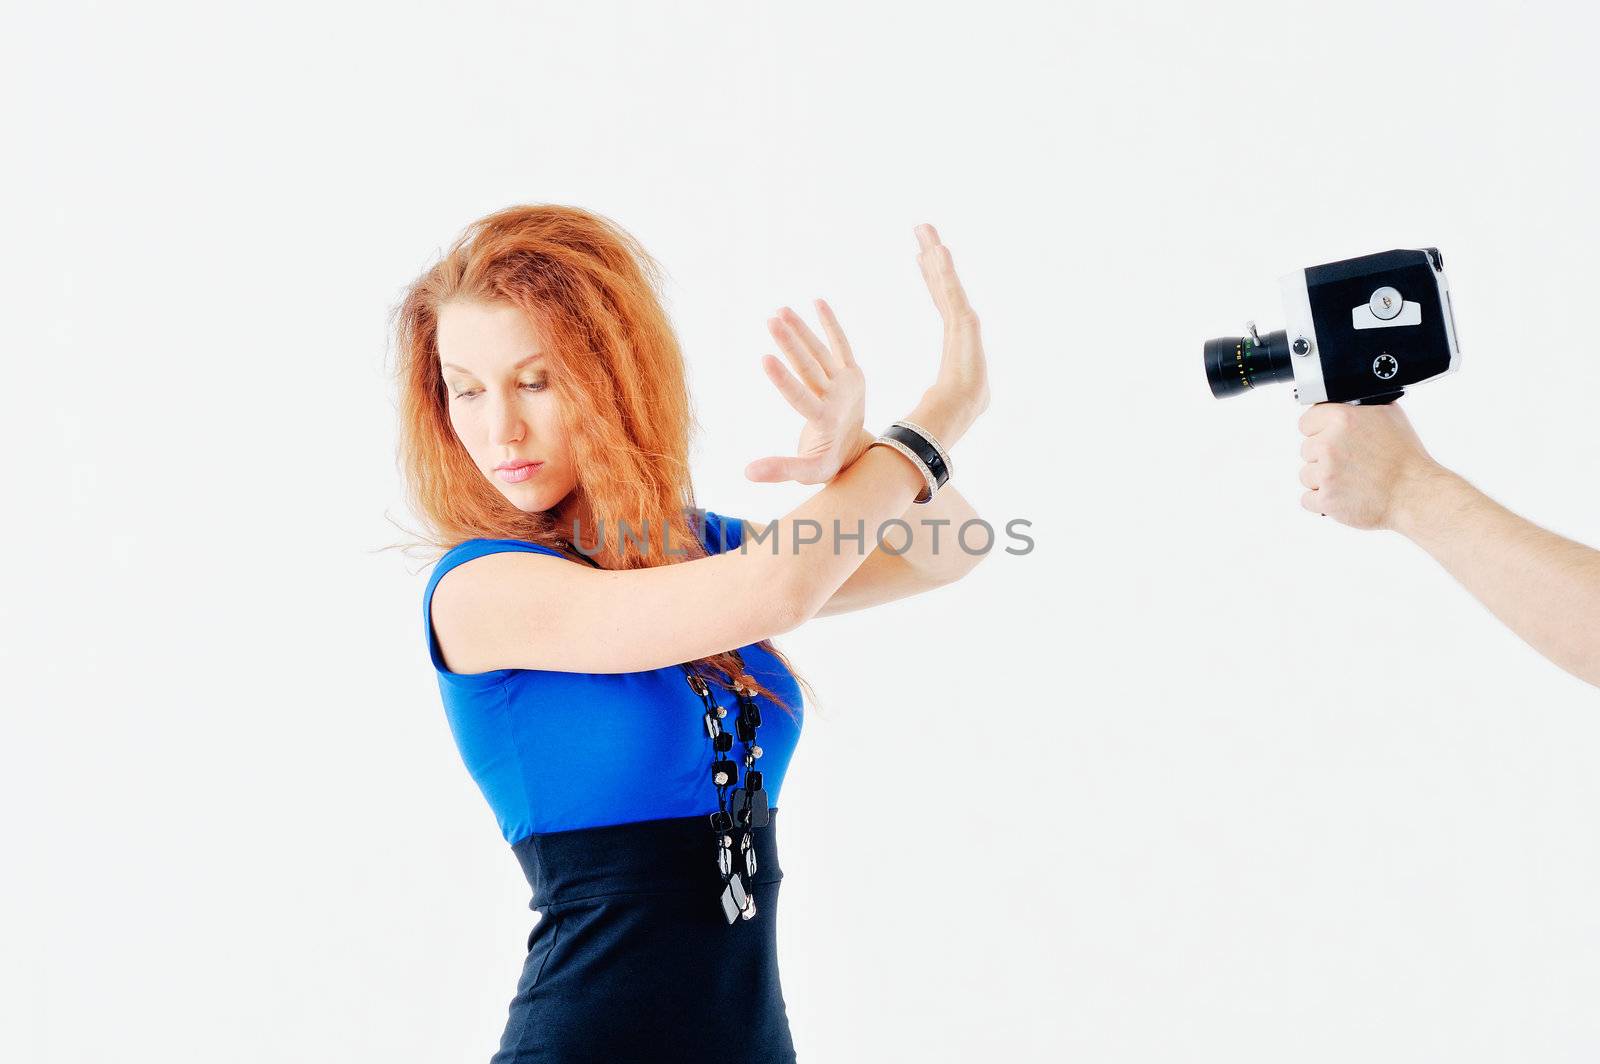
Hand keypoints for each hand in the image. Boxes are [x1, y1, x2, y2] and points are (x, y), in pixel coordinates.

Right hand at [744, 300, 869, 484]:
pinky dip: (831, 325)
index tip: (764, 358)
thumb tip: (746, 472)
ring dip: (802, 331)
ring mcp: (846, 383)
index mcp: (825, 421)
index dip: (784, 380)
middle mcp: (837, 398)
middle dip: (791, 344)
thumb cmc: (826, 460)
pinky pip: (841, 345)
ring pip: (821, 353)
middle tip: (771, 320)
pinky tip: (817, 302)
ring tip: (780, 311)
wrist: (859, 447)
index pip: (802, 398)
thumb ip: (781, 470)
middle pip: (811, 368)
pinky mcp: (852, 372)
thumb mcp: (809, 472)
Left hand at [912, 223, 989, 446]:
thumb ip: (939, 387)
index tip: (922, 257)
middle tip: (922, 230)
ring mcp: (964, 322)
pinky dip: (945, 270)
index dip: (933, 278)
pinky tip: (937, 250)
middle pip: (943, 283)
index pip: (941, 300)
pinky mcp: (963, 323)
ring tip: (924, 230)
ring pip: (947, 281)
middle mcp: (961, 325)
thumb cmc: (950, 410)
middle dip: (934, 255)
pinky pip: (951, 291)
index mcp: (954, 337)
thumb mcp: (942, 392)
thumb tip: (934, 398)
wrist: (957, 413)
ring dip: (937, 254)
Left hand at [1297, 402, 1443, 529]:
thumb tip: (1347, 403)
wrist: (1415, 493)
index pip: (1306, 421)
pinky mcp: (1326, 499)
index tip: (1328, 437)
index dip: (1318, 430)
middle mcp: (1329, 444)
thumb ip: (1361, 408)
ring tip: (1350, 479)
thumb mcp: (1389, 416)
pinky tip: (1343, 495)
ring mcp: (1325, 473)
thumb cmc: (1406, 458)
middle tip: (1349, 462)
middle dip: (1323, 457)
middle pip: (1306, 449)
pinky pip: (1308, 499)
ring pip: (1306, 474)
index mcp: (1342, 419)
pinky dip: (1322, 500)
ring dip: (1322, 479)